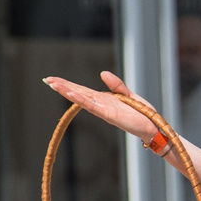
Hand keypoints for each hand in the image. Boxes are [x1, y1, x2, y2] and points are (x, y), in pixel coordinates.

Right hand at [42, 71, 164, 143]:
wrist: (153, 127)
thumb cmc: (141, 113)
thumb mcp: (128, 94)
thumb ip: (116, 85)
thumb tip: (102, 73)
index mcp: (103, 99)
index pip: (82, 90)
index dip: (68, 84)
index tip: (53, 79)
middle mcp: (101, 105)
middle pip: (78, 93)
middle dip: (62, 87)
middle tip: (46, 80)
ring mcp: (104, 110)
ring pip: (82, 99)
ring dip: (68, 92)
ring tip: (54, 84)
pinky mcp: (109, 115)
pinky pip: (93, 106)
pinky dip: (82, 100)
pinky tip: (71, 93)